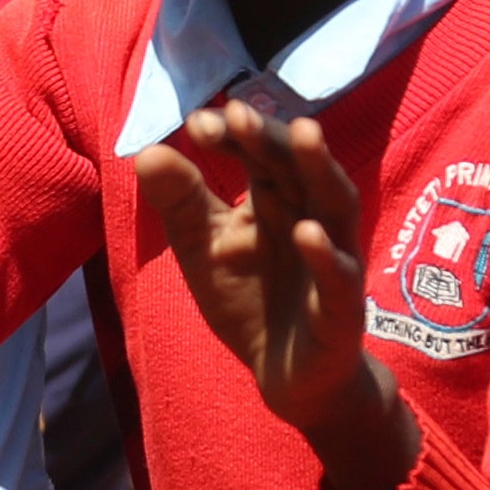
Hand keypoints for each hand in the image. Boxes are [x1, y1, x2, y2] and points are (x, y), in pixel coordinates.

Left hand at [136, 105, 417, 489]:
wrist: (288, 377)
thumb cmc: (251, 301)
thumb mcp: (204, 250)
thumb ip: (181, 204)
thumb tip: (148, 151)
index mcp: (278, 200)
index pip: (260, 154)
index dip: (235, 136)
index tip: (199, 123)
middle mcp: (312, 217)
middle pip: (299, 166)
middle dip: (272, 137)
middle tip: (239, 112)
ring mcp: (334, 260)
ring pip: (336, 205)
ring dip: (321, 169)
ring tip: (303, 133)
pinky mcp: (342, 308)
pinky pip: (339, 277)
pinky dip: (324, 255)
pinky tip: (306, 233)